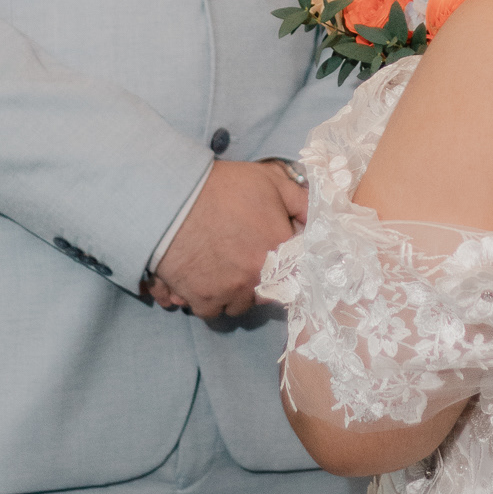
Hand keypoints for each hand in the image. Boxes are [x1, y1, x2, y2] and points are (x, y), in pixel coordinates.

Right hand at [149, 160, 307, 318]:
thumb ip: (302, 202)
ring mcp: (231, 292)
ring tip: (222, 270)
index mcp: (280, 250)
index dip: (288, 265)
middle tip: (243, 258)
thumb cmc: (222, 187)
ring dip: (235, 293)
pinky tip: (203, 280)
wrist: (171, 198)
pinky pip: (212, 312)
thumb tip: (321, 220)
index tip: (276, 258)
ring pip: (240, 305)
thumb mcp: (270, 182)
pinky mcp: (203, 300)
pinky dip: (208, 300)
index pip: (299, 273)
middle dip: (260, 279)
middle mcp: (260, 277)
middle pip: (268, 292)